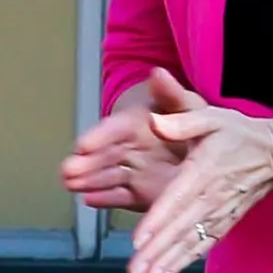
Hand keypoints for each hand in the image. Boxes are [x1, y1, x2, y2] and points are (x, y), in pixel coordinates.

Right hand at [62, 66, 189, 213]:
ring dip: (89, 181)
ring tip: (71, 184)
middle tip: (68, 169)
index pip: (115, 128)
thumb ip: (171, 92)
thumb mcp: (187, 103)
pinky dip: (105, 199)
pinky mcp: (139, 193)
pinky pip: (120, 197)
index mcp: (138, 124)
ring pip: (107, 176)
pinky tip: (89, 199)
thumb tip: (158, 73)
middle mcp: (130, 148)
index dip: (99, 136)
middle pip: (104, 155)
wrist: (204, 149)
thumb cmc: (191, 122)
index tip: (83, 144)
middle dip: (85, 163)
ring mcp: (134, 171)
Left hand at [127, 77, 272, 272]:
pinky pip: (203, 244)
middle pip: (179, 228)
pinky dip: (185, 261)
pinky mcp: (225, 223)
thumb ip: (182, 122)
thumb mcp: (213, 117)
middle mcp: (210, 197)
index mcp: (202, 171)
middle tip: (136, 270)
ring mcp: (219, 214)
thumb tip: (154, 122)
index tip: (139, 239)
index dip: (157, 220)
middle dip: (157, 251)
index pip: (176, 199)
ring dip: (169, 261)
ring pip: (190, 241)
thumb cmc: (241, 135)